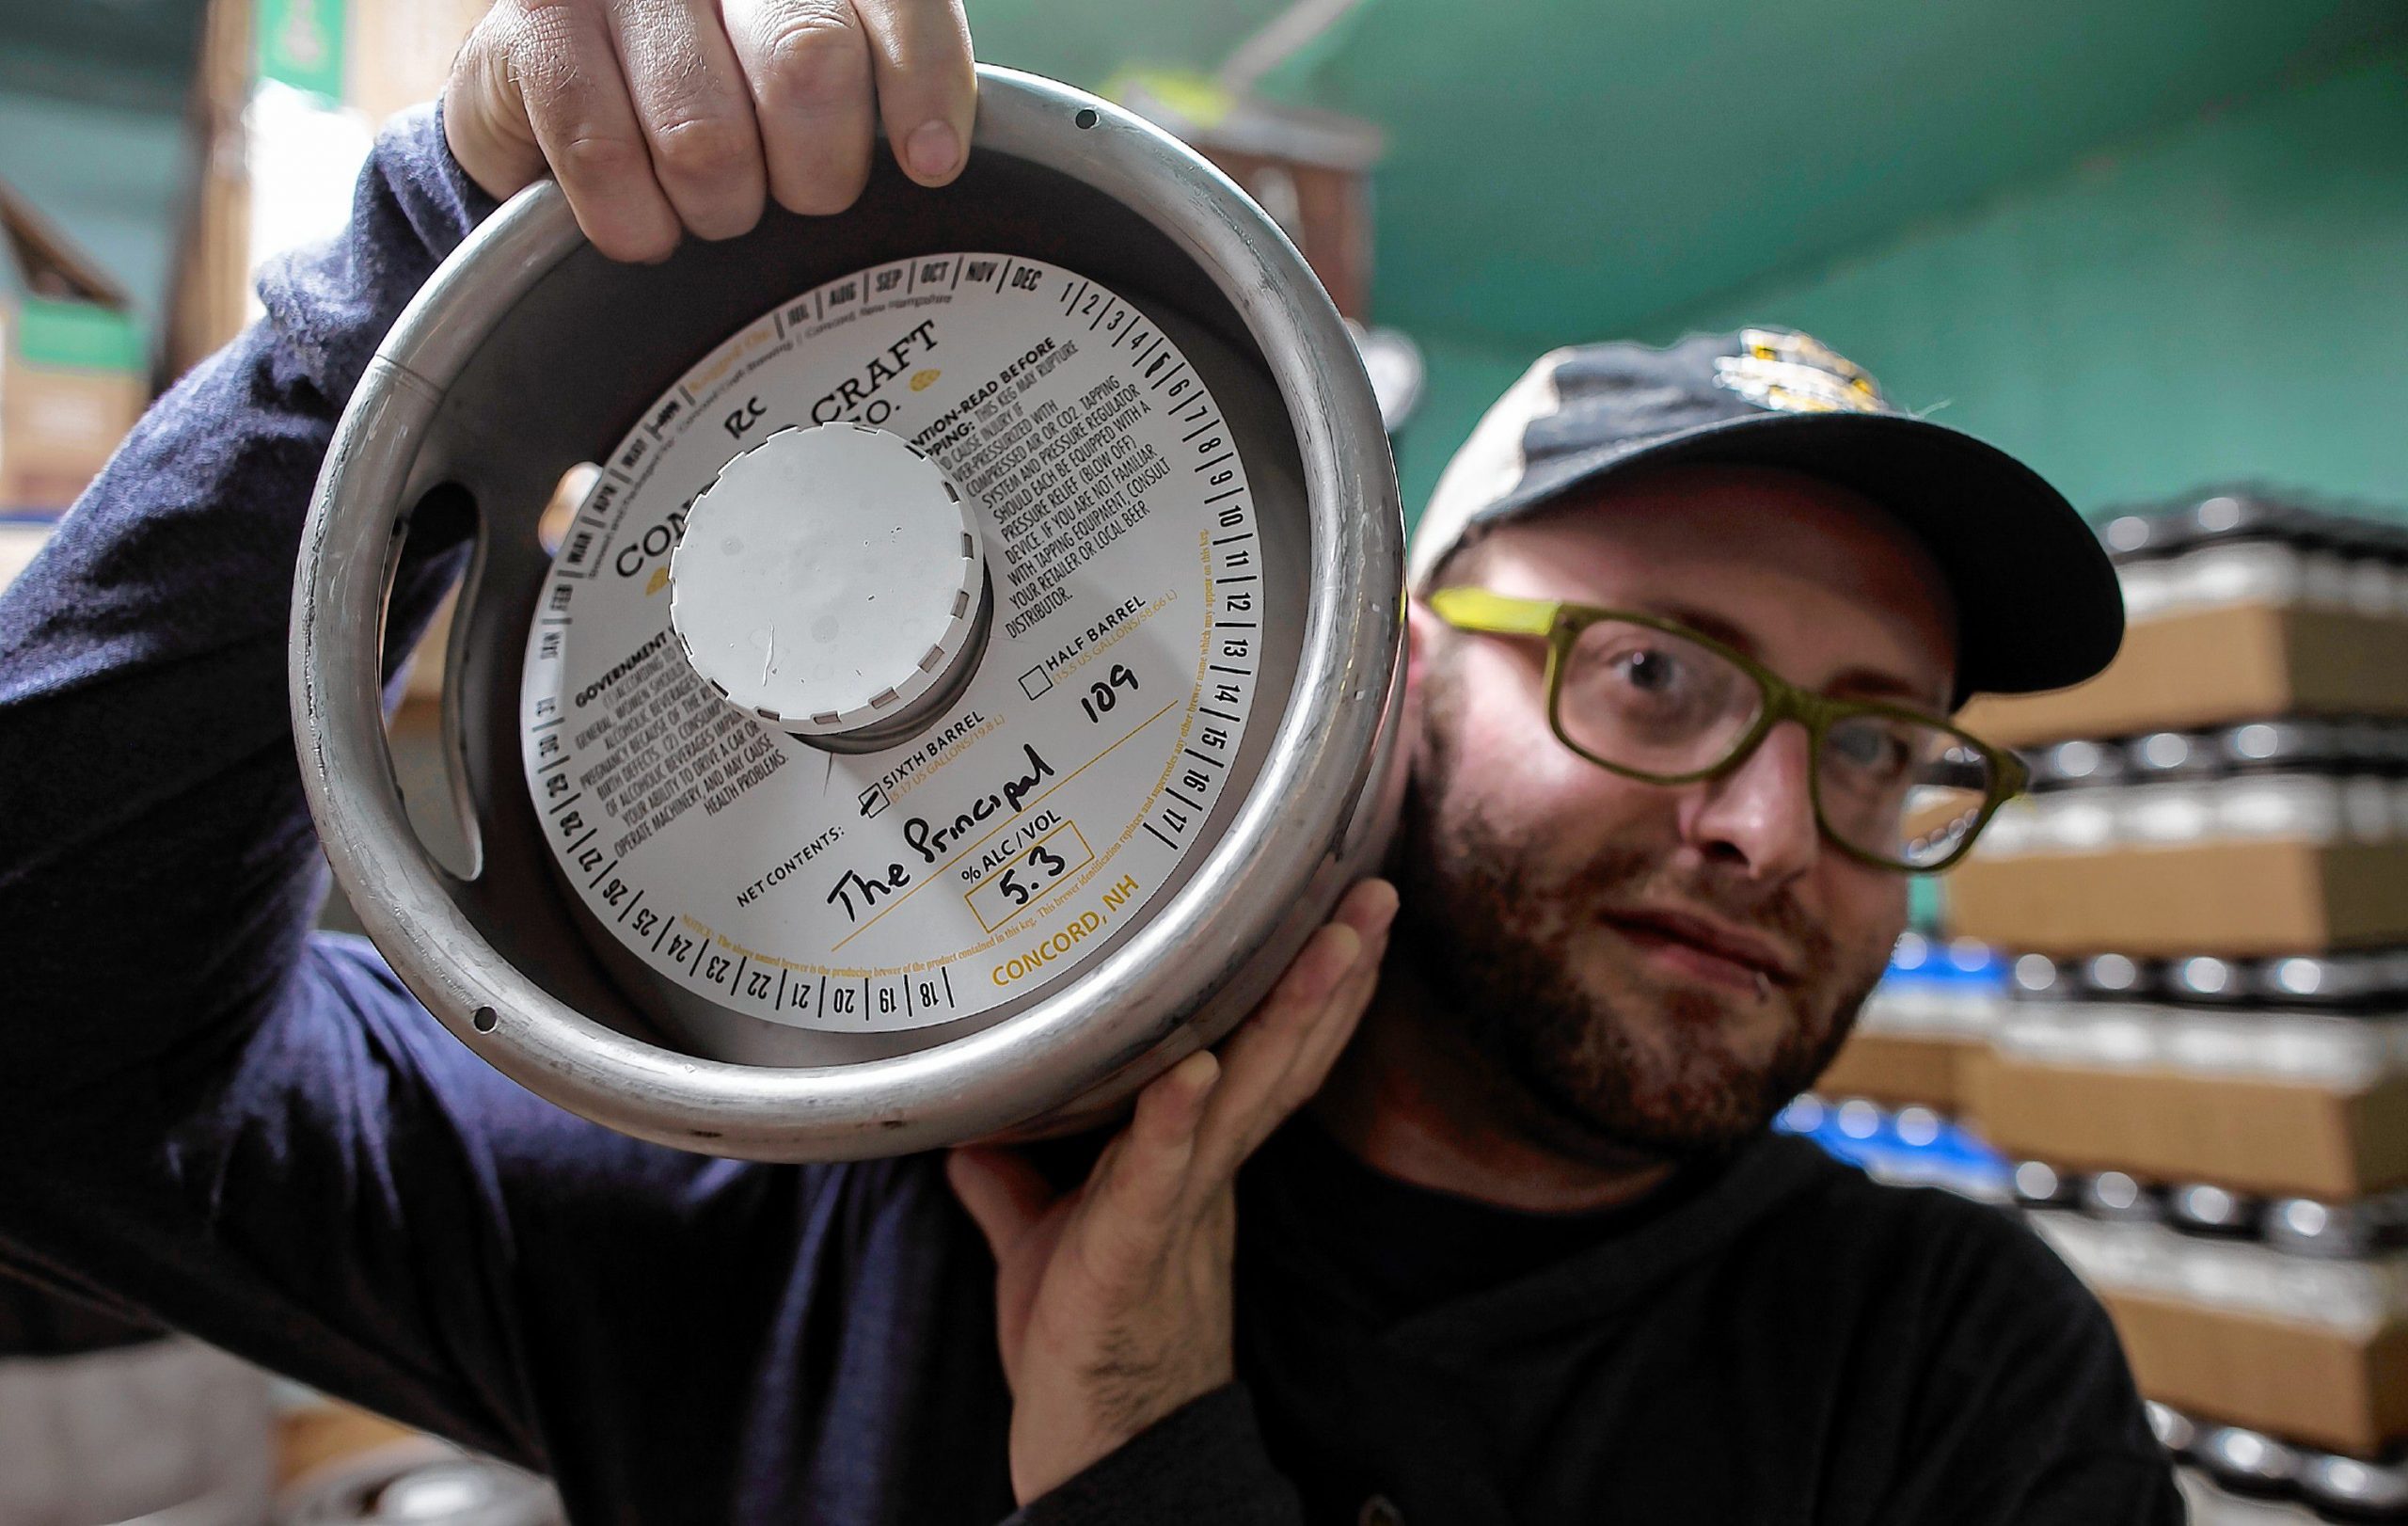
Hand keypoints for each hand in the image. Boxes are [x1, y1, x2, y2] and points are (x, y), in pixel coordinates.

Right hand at [443, 0, 976, 261]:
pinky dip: (636, 222)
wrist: (558, 95)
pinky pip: (608, 158)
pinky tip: (643, 215)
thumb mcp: (807, 88)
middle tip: (791, 191)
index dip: (922, 85)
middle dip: (813, 171)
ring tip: (707, 199)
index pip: (897, 2)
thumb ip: (873, 91)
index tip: (930, 163)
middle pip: (809, 64)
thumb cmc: (712, 98)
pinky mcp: (534, 29)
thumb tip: (933, 158)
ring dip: (717, 208)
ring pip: (707, 137)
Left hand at [948, 878, 1398, 1503]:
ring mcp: (1175, 1212)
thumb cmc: (1083, 1342)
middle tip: (1372, 894)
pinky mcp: (1128, 1258)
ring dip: (1287, 1019)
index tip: (1340, 908)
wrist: (1095, 1455)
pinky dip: (1172, 1124)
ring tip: (1326, 945)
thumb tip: (971, 1124)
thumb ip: (1016, 1178)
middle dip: (1330, 975)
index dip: (1307, 985)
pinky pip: (1155, 1183)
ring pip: (1243, 1099)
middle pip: (1281, 1059)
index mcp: (1194, 1160)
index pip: (1262, 1055)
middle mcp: (1202, 1176)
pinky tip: (1192, 1073)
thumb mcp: (1044, 1238)